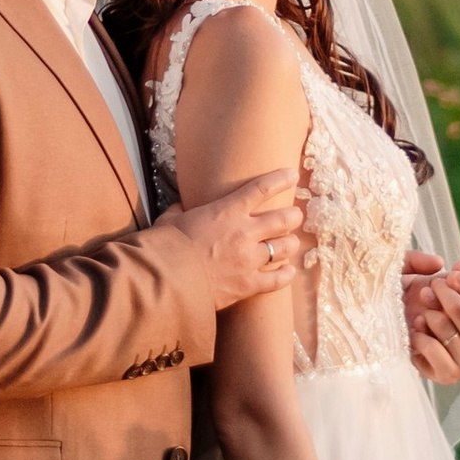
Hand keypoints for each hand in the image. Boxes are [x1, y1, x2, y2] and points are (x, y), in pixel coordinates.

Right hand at [165, 167, 302, 311]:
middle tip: (294, 216)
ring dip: (290, 244)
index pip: (262, 188)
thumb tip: (180, 208)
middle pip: (284, 219)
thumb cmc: (164, 247)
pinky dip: (285, 274)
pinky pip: (278, 279)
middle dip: (293, 216)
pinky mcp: (248, 284)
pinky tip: (288, 271)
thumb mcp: (170, 219)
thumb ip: (181, 211)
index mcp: (227, 211)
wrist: (164, 279)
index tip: (292, 175)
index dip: (281, 179)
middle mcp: (244, 232)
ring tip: (290, 243)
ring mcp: (249, 259)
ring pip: (285, 247)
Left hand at [403, 248, 459, 382]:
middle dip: (442, 293)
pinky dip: (420, 334)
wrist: (425, 344)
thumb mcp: (459, 294)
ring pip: (442, 327)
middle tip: (432, 285)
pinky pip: (430, 347)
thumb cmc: (447, 313)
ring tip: (425, 310)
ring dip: (428, 313)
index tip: (456, 274)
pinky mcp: (447, 375)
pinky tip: (418, 329)